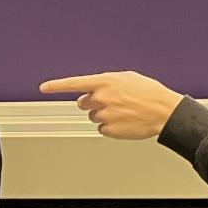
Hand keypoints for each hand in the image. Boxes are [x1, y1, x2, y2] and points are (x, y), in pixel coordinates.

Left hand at [38, 70, 184, 140]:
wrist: (164, 111)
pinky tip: (124, 122)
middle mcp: (101, 98)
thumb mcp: (127, 78)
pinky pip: (101, 129)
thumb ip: (107, 81)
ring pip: (92, 117)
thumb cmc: (149, 93)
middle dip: (93, 103)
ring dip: (103, 115)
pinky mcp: (109, 130)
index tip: (43, 87)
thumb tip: (94, 88)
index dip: (56, 85)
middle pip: (83, 103)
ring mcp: (105, 115)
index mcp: (105, 82)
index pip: (74, 83)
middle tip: (111, 103)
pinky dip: (110, 127)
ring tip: (123, 112)